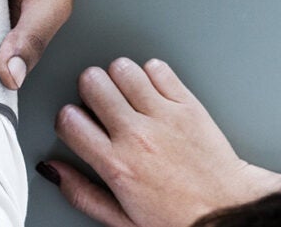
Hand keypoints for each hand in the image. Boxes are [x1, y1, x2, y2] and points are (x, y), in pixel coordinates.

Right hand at [38, 59, 280, 226]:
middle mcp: (137, 136)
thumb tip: (52, 170)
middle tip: (100, 104)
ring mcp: (164, 116)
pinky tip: (153, 92)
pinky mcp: (188, 105)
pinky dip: (151, 74)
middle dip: (89, 90)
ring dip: (119, 78)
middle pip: (92, 82)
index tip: (77, 124)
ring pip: (122, 68)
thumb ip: (82, 193)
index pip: (69, 119)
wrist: (228, 211)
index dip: (68, 119)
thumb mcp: (121, 219)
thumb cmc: (179, 219)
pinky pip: (158, 68)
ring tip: (127, 96)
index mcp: (116, 165)